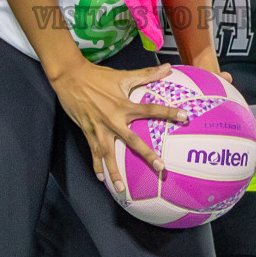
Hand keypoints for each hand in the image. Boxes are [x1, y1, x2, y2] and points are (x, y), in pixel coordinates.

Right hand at [50, 61, 186, 191]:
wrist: (71, 78)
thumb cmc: (98, 76)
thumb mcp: (123, 75)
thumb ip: (146, 74)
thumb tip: (167, 67)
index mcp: (124, 105)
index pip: (151, 110)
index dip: (168, 112)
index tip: (184, 117)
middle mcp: (114, 120)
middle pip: (133, 142)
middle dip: (147, 156)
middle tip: (160, 168)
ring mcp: (100, 129)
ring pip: (109, 154)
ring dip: (115, 172)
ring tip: (122, 189)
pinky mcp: (88, 132)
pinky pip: (94, 153)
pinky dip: (97, 165)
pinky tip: (101, 179)